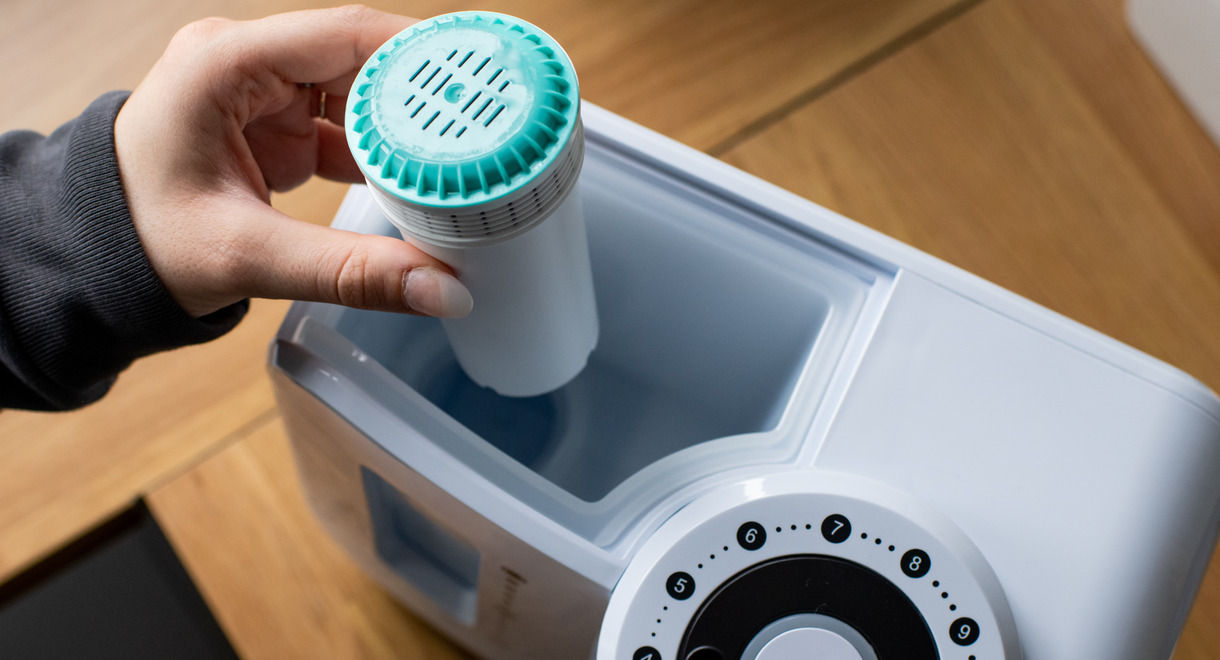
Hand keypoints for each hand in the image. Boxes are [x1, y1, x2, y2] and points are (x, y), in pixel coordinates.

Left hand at [114, 6, 472, 317]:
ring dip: (408, 127)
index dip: (422, 56)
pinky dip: (383, 152)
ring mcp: (261, 90)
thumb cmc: (136, 240)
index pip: (345, 35)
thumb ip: (351, 273)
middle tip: (490, 128)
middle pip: (362, 59)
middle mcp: (245, 62)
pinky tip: (421, 177)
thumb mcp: (248, 256)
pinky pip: (345, 124)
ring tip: (467, 155)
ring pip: (360, 92)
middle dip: (426, 96)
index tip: (483, 80)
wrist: (91, 258)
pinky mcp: (273, 122)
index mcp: (224, 65)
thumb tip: (443, 291)